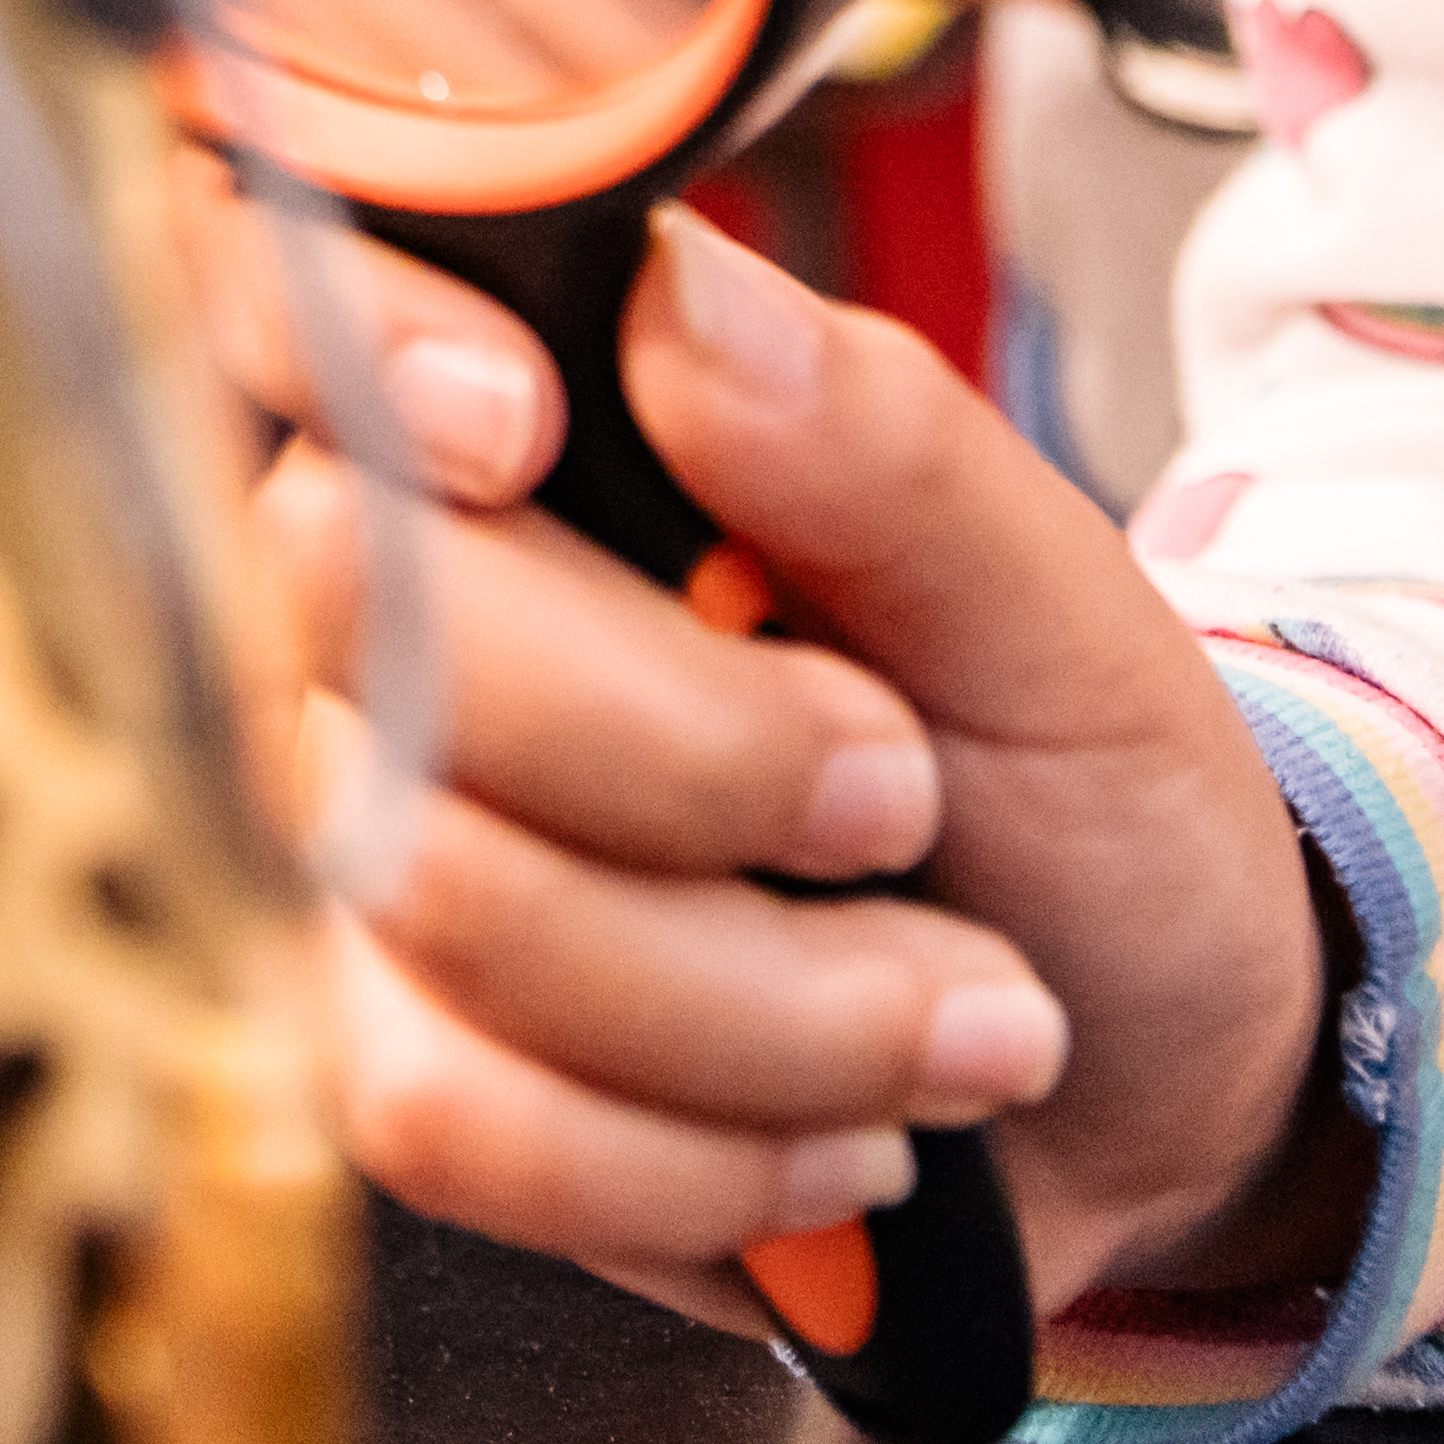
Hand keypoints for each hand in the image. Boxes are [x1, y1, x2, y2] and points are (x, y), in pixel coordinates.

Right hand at [201, 182, 1347, 1341]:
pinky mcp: (406, 1060)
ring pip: (443, 893)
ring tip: (960, 1008)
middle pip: (379, 620)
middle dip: (700, 754)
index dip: (354, 337)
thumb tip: (683, 292)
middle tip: (908, 795)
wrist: (1141, 1077)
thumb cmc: (1080, 793)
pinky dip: (702, 1152)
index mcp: (553, 424)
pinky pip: (451, 1113)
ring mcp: (383, 838)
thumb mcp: (1058, 606)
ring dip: (770, 1002)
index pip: (302, 291)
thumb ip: (878, 439)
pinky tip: (837, 1132)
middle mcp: (412, 612)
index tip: (522, 426)